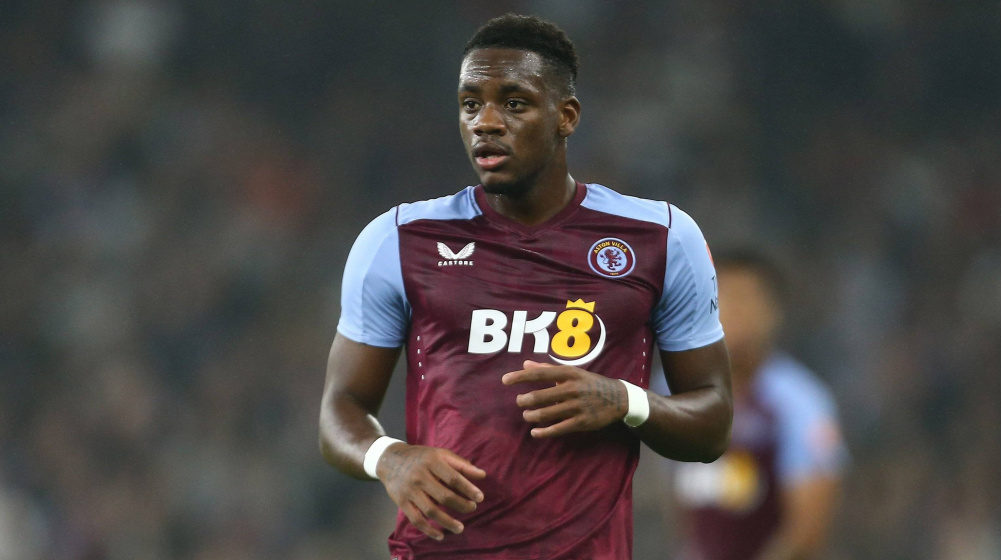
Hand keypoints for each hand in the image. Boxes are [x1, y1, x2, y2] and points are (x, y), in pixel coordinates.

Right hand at [376, 443, 485, 540]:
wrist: (391, 459)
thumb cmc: (422, 457)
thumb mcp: (441, 454)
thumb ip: (461, 465)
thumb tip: (482, 475)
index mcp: (432, 461)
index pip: (453, 478)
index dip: (468, 489)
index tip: (480, 498)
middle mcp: (420, 476)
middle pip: (444, 496)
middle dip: (461, 505)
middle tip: (472, 508)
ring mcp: (410, 490)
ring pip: (431, 511)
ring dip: (447, 521)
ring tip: (460, 527)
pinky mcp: (402, 502)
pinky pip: (416, 519)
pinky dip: (428, 530)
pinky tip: (440, 535)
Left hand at [502, 360, 628, 437]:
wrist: (619, 398)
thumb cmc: (590, 383)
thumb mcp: (572, 372)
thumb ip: (547, 368)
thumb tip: (524, 365)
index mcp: (569, 373)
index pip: (539, 374)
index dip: (520, 377)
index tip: (505, 380)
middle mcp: (572, 389)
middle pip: (539, 396)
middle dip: (524, 401)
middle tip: (520, 402)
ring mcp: (577, 407)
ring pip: (546, 414)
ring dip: (531, 416)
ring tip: (527, 415)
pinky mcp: (582, 423)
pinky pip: (558, 429)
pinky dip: (543, 432)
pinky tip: (535, 432)